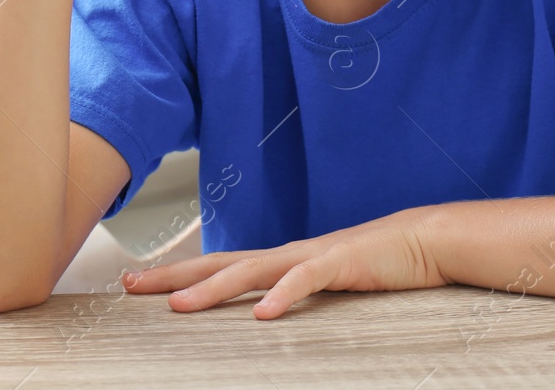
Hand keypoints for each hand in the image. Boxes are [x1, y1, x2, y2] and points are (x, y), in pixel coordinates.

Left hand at [119, 209, 447, 318]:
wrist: (422, 241)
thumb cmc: (373, 263)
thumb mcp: (322, 282)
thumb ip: (292, 291)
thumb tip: (260, 310)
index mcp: (279, 260)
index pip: (217, 267)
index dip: (177, 274)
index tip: (137, 283)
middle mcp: (285, 255)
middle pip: (219, 264)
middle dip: (174, 276)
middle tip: (132, 286)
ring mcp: (310, 256)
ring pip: (252, 271)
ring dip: (213, 289)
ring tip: (180, 305)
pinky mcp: (341, 263)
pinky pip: (307, 280)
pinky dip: (284, 295)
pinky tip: (264, 313)